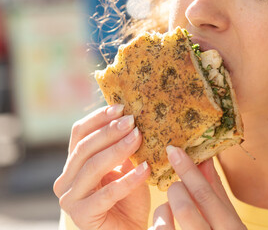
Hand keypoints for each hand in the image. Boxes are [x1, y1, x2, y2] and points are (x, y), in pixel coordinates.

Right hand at [53, 105, 150, 229]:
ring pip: (92, 166)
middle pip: (84, 147)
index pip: (79, 133)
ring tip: (138, 137)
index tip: (121, 107)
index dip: (99, 118)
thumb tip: (133, 121)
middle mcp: (66, 179)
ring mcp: (70, 198)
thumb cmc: (128, 199)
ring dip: (118, 150)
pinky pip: (107, 193)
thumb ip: (124, 149)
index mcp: (74, 164)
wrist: (128, 229)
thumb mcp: (126, 168)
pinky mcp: (82, 215)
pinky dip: (128, 180)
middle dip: (109, 131)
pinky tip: (146, 169)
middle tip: (132, 120)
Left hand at [151, 146, 246, 229]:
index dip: (188, 169)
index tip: (173, 149)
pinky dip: (158, 223)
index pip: (206, 194)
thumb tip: (205, 158)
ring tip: (170, 208)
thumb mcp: (227, 219)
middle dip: (176, 191)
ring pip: (164, 223)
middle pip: (184, 207)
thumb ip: (216, 192)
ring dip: (164, 209)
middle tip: (176, 187)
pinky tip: (163, 223)